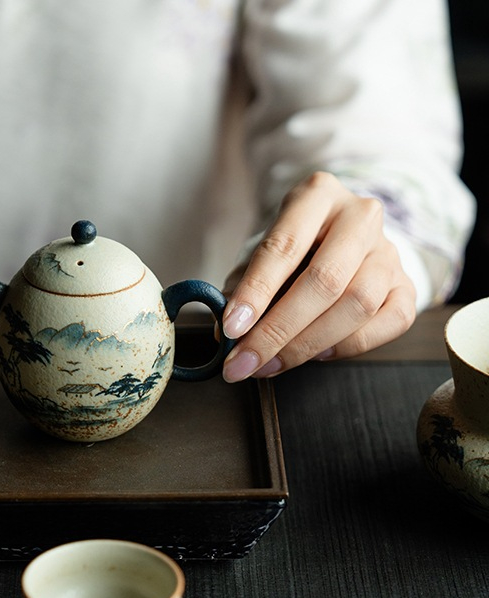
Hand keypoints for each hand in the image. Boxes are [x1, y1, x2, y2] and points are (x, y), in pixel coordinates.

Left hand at [220, 171, 416, 381]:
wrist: (339, 242)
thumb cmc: (292, 251)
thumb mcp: (258, 258)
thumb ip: (241, 290)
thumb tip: (226, 336)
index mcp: (316, 195)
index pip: (284, 247)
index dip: (256, 292)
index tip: (231, 328)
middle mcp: (360, 216)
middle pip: (325, 280)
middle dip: (279, 330)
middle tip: (246, 362)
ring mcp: (390, 250)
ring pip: (358, 304)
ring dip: (308, 344)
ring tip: (270, 364)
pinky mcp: (408, 284)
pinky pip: (390, 323)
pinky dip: (349, 346)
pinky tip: (317, 354)